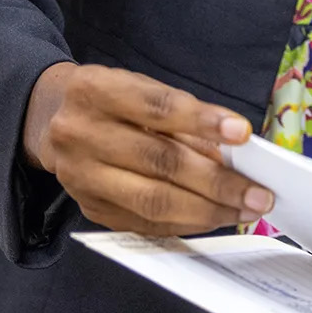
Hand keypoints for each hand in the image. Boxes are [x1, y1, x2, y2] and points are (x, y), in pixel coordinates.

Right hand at [23, 62, 271, 234]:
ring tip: (245, 211)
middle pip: (159, 162)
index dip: (202, 121)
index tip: (243, 134)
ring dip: (207, 210)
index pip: (157, 108)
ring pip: (152, 201)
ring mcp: (81, 177)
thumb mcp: (142, 90)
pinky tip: (215, 218)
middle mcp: (80, 134)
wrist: (53, 122)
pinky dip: (185, 222)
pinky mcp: (88, 208)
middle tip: (259, 194)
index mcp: (95, 91)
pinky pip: (144, 222)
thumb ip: (183, 117)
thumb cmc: (114, 102)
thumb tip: (235, 152)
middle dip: (217, 182)